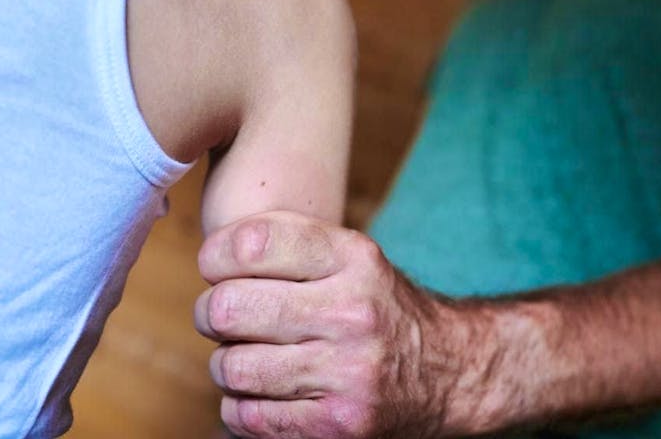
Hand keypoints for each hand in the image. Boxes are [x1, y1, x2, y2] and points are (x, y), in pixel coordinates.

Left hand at [194, 211, 466, 438]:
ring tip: (244, 357)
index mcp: (353, 259)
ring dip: (225, 364)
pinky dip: (240, 406)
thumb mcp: (351, 256)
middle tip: (219, 316)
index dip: (214, 256)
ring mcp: (347, 374)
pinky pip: (246, 416)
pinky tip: (262, 392)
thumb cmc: (377, 308)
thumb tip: (211, 255)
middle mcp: (353, 313)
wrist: (450, 373)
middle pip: (229, 307)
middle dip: (210, 312)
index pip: (252, 243)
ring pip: (231, 367)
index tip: (216, 267)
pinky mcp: (338, 426)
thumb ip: (288, 240)